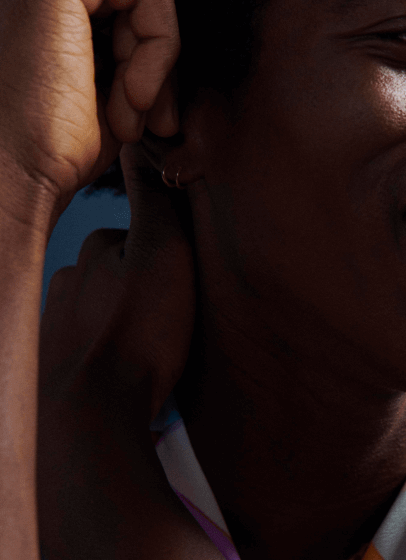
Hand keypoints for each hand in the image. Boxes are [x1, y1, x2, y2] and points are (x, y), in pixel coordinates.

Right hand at [0, 0, 178, 216]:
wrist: (11, 178)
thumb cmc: (51, 146)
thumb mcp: (100, 78)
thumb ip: (124, 39)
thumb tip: (171, 25)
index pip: (121, 3)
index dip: (143, 64)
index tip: (134, 118)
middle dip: (151, 64)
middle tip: (134, 119)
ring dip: (153, 66)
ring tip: (124, 114)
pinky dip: (159, 48)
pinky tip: (129, 97)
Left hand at [39, 145, 194, 426]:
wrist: (93, 417)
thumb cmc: (138, 333)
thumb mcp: (163, 253)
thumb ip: (156, 200)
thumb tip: (140, 143)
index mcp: (94, 250)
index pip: (141, 234)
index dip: (172, 248)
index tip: (191, 271)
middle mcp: (67, 281)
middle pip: (122, 272)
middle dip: (148, 286)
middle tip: (180, 313)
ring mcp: (59, 324)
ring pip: (108, 311)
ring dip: (132, 322)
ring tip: (162, 346)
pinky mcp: (61, 364)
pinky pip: (98, 348)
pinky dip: (117, 353)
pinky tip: (138, 372)